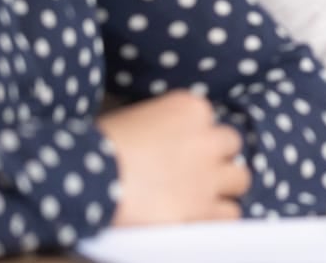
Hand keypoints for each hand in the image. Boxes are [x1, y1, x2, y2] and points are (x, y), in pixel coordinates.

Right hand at [98, 91, 247, 224]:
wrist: (85, 177)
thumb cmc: (96, 148)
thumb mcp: (134, 120)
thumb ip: (163, 129)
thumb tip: (167, 147)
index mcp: (190, 108)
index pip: (208, 121)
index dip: (194, 138)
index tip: (176, 151)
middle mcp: (208, 137)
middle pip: (231, 146)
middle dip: (215, 159)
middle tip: (192, 175)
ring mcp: (209, 174)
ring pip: (240, 178)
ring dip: (222, 188)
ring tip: (198, 198)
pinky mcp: (203, 209)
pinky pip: (230, 213)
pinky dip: (216, 217)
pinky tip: (196, 219)